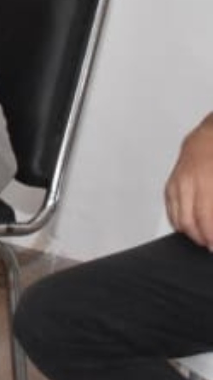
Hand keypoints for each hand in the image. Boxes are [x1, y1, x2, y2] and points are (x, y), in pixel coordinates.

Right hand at [166, 116, 212, 248]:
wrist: (212, 133)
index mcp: (206, 181)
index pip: (205, 220)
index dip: (210, 237)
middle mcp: (188, 182)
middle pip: (189, 222)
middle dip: (201, 239)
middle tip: (210, 245)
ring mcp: (177, 182)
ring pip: (177, 217)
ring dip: (190, 232)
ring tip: (202, 238)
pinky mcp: (170, 183)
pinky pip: (170, 208)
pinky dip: (179, 220)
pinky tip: (190, 225)